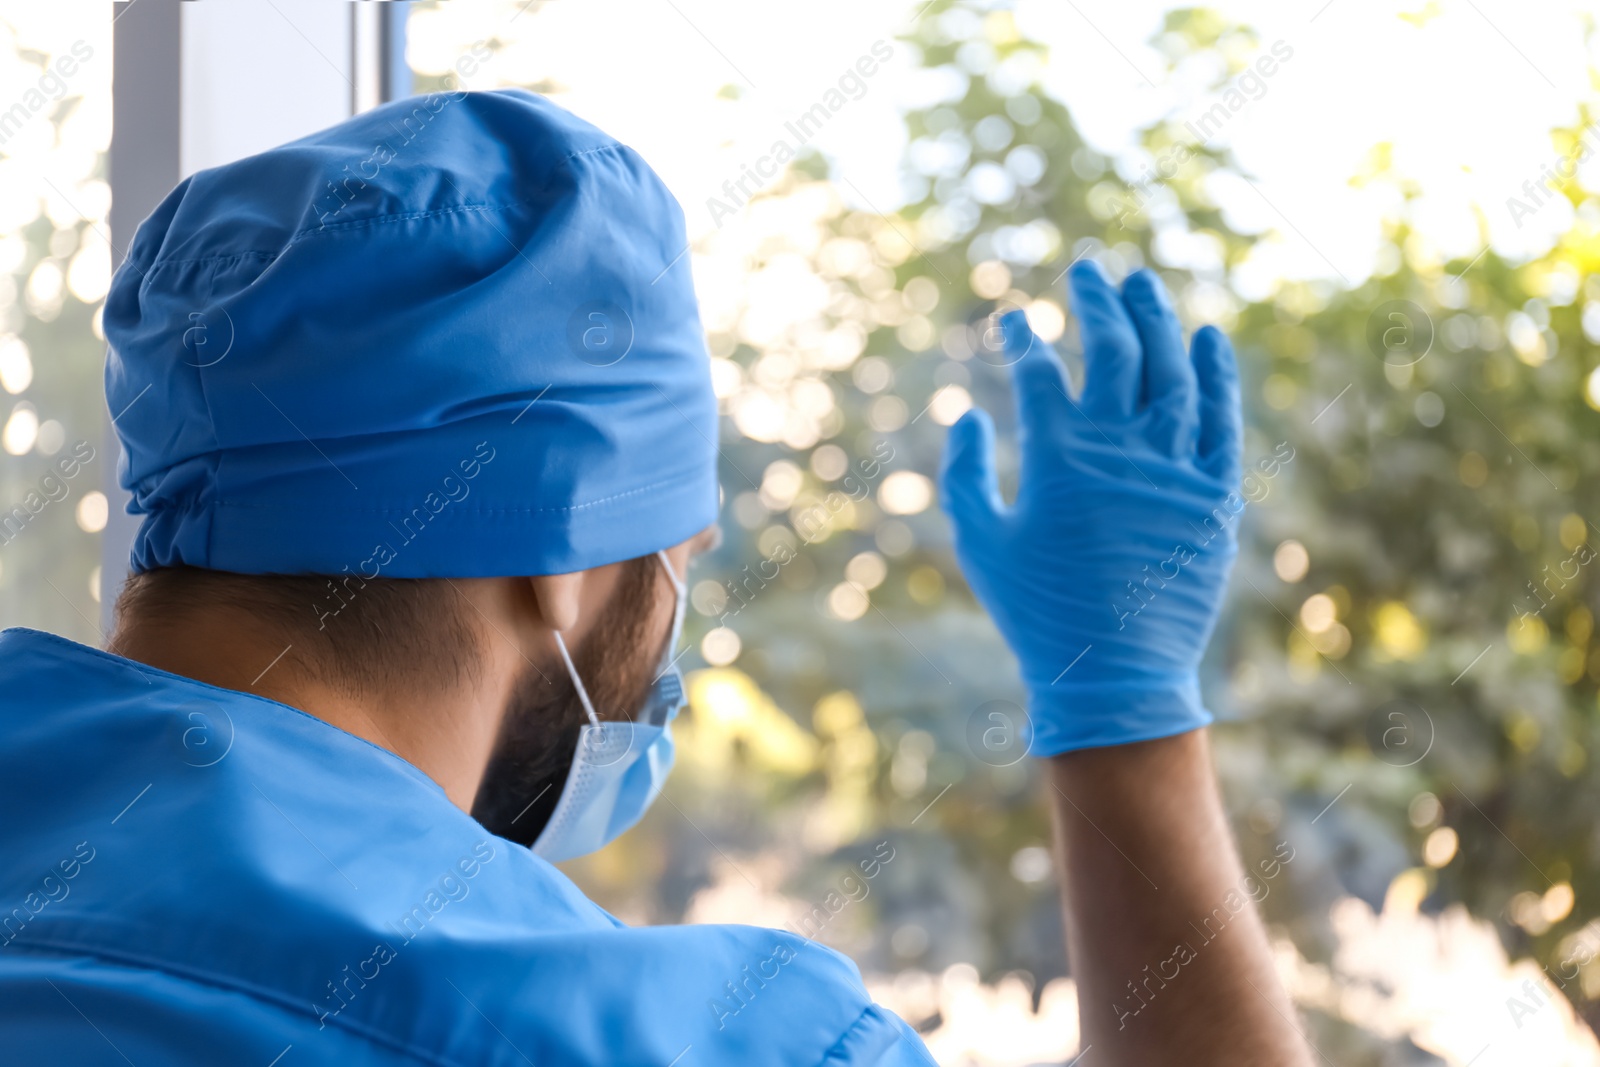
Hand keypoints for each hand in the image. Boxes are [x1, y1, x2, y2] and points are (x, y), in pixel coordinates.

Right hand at [940, 261, 1242, 754]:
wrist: (1116, 675)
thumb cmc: (1037, 612)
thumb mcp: (980, 544)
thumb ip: (963, 475)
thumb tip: (969, 412)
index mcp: (1056, 457)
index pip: (1039, 370)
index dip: (1023, 337)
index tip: (1015, 320)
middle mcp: (1118, 447)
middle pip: (1114, 348)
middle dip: (1098, 300)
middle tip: (1089, 268)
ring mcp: (1172, 466)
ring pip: (1171, 370)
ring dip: (1156, 319)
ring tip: (1142, 284)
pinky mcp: (1214, 493)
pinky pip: (1220, 419)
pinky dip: (1216, 373)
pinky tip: (1207, 337)